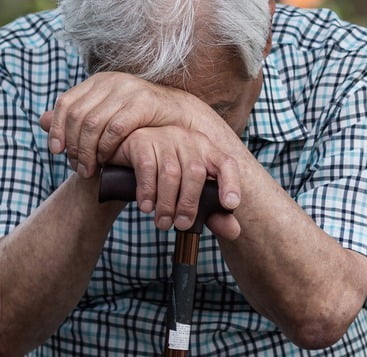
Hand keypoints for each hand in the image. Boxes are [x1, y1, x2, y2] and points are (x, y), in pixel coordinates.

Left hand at [39, 72, 210, 176]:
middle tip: (77, 167)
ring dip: (88, 151)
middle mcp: (112, 81)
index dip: (57, 129)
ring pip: (93, 123)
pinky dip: (107, 147)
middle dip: (74, 146)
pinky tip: (108, 159)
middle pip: (78, 116)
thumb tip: (42, 121)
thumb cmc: (143, 119)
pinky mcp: (143, 103)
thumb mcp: (108, 114)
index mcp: (100, 81)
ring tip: (90, 169)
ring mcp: (128, 90)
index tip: (57, 151)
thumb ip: (79, 117)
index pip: (66, 103)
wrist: (181, 117)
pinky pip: (114, 128)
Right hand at [108, 125, 240, 239]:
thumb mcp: (190, 193)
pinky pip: (147, 167)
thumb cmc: (166, 177)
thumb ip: (212, 212)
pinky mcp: (142, 140)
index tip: (230, 204)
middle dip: (189, 203)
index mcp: (208, 150)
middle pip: (195, 172)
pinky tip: (147, 207)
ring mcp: (166, 137)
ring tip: (163, 223)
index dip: (231, 183)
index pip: (226, 164)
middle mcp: (189, 139)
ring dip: (167, 203)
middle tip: (181, 225)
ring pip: (171, 172)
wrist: (128, 156)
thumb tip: (234, 232)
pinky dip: (148, 191)